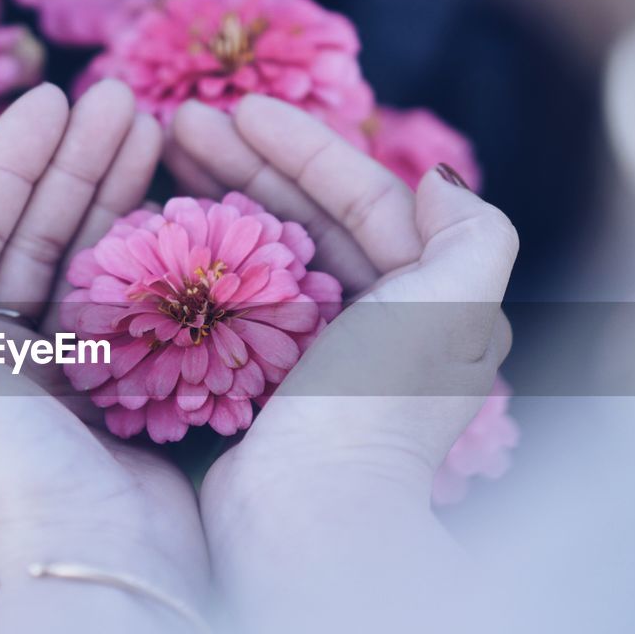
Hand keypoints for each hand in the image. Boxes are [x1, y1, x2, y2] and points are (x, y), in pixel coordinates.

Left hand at [0, 81, 209, 633]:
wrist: (90, 567)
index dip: (9, 162)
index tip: (56, 97)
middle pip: (34, 238)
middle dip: (73, 165)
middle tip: (124, 99)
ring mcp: (62, 383)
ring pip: (86, 266)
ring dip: (115, 196)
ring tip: (154, 129)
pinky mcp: (122, 402)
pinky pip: (130, 310)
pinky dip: (148, 258)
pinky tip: (174, 205)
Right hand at [169, 95, 517, 633]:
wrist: (311, 524)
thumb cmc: (377, 410)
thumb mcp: (448, 311)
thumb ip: (470, 234)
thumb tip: (438, 179)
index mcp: (427, 299)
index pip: (365, 196)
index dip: (303, 144)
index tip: (235, 110)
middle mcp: (379, 326)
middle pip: (311, 217)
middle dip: (250, 163)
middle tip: (180, 123)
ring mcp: (319, 358)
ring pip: (269, 255)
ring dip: (223, 201)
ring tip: (164, 160)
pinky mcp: (268, 390)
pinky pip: (236, 303)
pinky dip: (206, 263)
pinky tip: (166, 232)